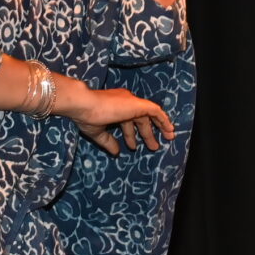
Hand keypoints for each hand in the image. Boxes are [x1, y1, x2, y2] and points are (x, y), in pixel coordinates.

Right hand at [57, 78, 172, 154]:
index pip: (127, 121)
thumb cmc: (87, 116)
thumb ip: (108, 141)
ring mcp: (132, 102)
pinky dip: (164, 119)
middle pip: (140, 119)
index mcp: (115, 107)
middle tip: (153, 147)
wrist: (85, 104)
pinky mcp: (138, 104)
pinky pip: (156, 111)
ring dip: (160, 127)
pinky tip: (169, 129)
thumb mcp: (98, 132)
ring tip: (167, 139)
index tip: (133, 147)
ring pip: (150, 114)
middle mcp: (125, 102)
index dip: (131, 134)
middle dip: (146, 134)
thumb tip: (116, 152)